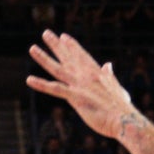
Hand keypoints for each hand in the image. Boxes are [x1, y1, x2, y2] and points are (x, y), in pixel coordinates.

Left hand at [26, 31, 140, 140]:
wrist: (123, 120)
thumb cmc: (121, 108)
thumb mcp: (117, 87)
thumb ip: (109, 76)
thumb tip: (108, 65)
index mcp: (97, 73)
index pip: (81, 55)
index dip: (72, 46)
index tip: (63, 36)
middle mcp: (86, 76)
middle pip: (67, 57)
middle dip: (56, 45)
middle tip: (46, 33)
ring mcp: (79, 85)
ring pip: (57, 69)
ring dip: (44, 58)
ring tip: (32, 48)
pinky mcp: (75, 97)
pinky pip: (55, 89)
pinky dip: (41, 84)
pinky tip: (29, 79)